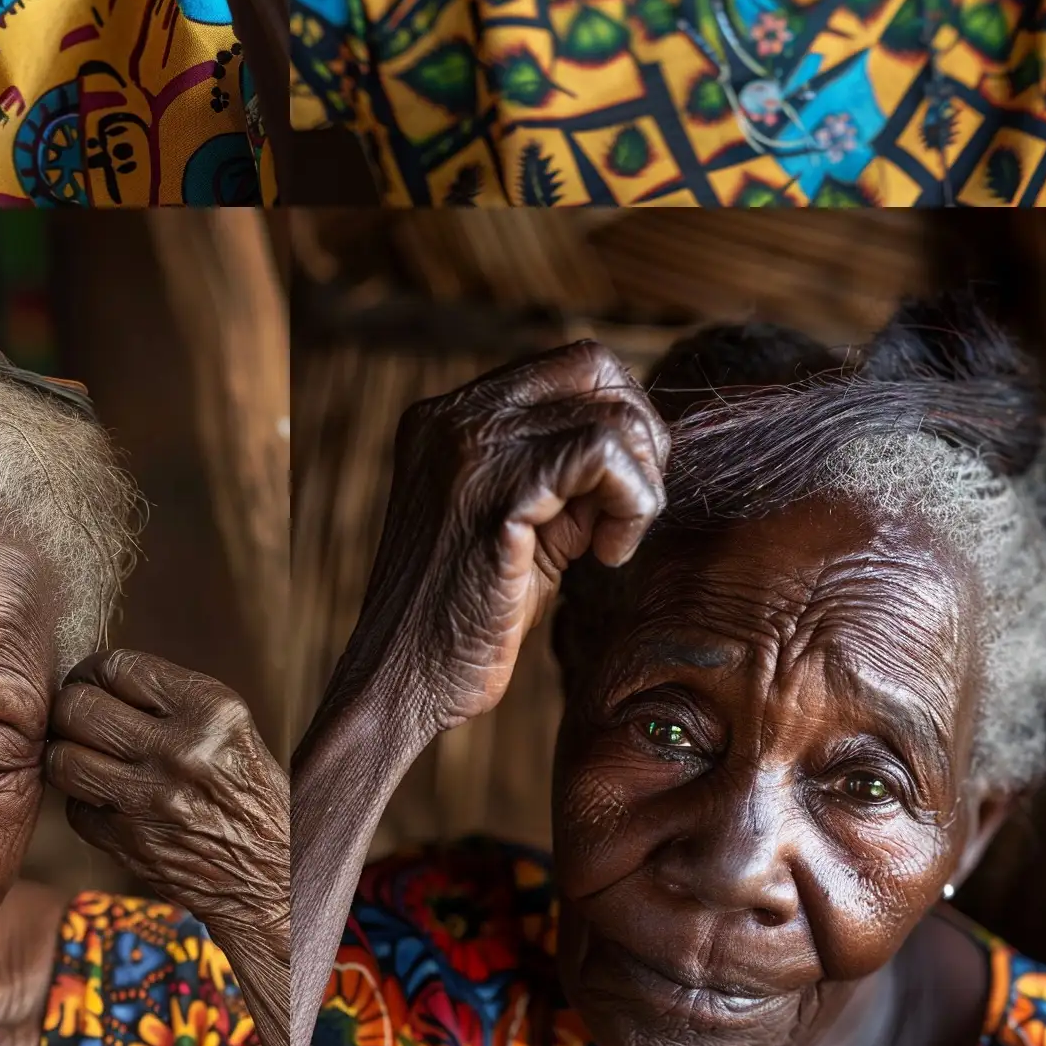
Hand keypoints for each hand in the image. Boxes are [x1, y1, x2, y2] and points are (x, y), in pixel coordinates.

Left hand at [47, 648, 287, 944]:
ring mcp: (152, 799)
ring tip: (86, 758)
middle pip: (78, 708)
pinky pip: (75, 809)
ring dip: (67, 757)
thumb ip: (167, 699)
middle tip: (77, 720)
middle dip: (69, 711)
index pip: (118, 666)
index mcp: (210, 708)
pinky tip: (111, 803)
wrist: (272, 874)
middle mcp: (181, 749)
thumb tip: (95, 678)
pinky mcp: (130, 843)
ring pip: (62, 758)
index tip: (91, 683)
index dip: (93, 672)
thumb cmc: (244, 790)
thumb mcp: (226, 726)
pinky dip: (85, 805)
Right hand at [340, 342, 667, 737]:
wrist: (401, 681)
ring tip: (608, 541)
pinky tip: (604, 555)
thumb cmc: (466, 616)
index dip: (620, 417)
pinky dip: (631, 505)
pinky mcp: (496, 495)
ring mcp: (470, 448)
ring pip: (611, 413)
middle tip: (626, 512)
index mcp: (450, 415)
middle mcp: (454, 416)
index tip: (617, 492)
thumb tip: (645, 437)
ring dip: (639, 483)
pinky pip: (604, 456)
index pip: (571, 364)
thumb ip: (562, 469)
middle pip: (594, 366)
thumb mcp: (519, 518)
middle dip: (640, 437)